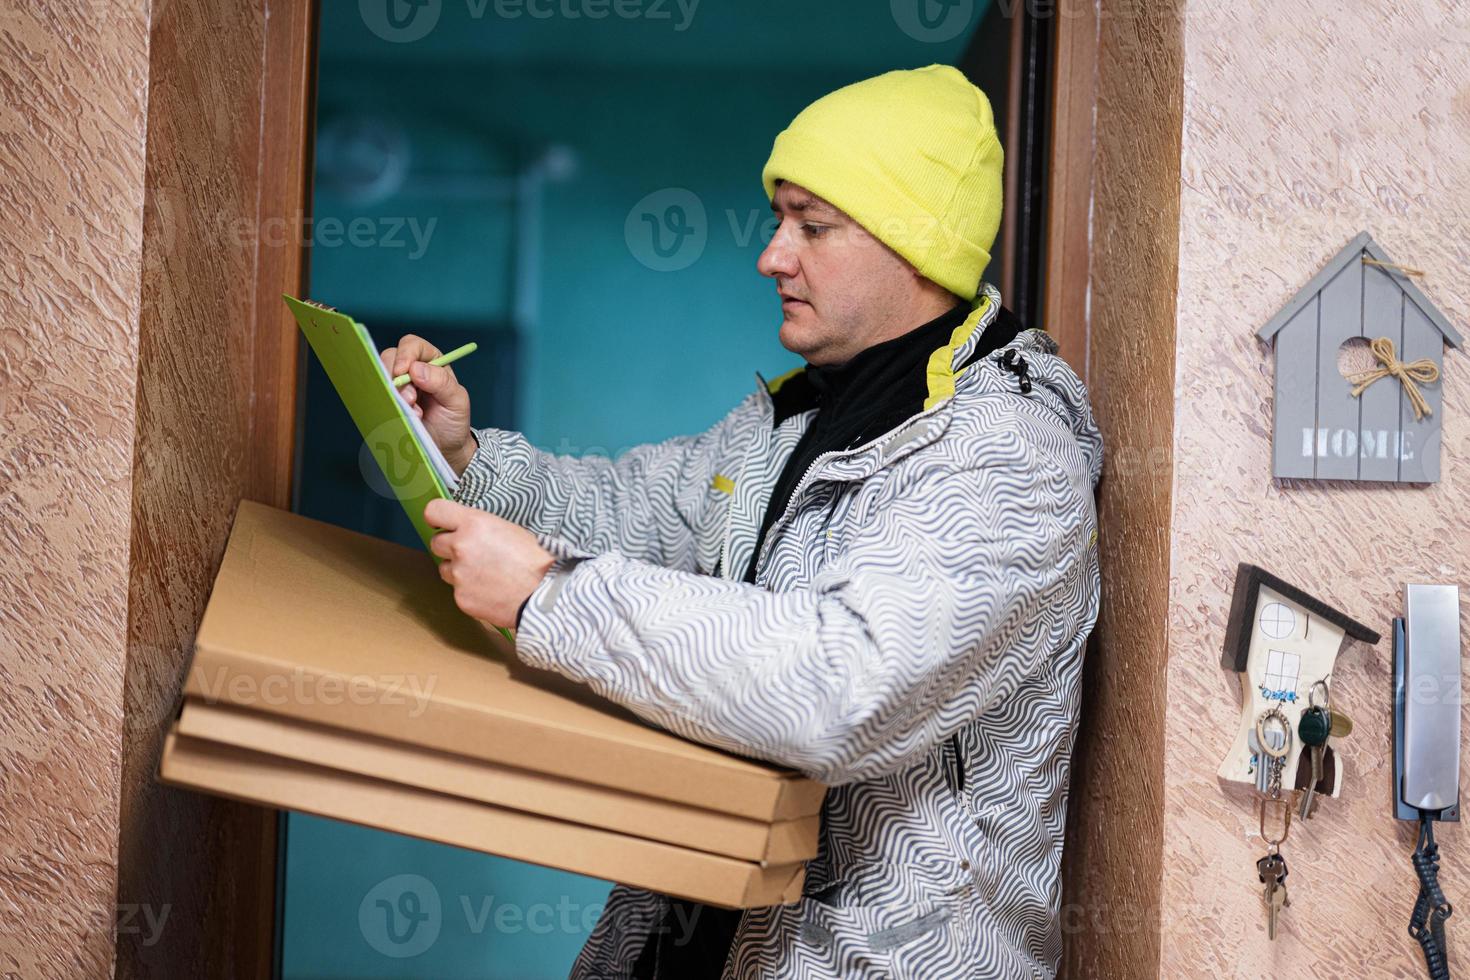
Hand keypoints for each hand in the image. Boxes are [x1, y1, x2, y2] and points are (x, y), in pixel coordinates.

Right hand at [381, 335, 476, 474]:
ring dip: (392, 393)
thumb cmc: (453, 421)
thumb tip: (416, 369)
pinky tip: (403, 416)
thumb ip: (442, 382)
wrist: (445, 447)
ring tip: (412, 413)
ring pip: (381, 375)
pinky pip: (376, 394)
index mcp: (432, 362)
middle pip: (391, 357)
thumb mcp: (457, 401)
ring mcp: (397, 385)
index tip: (404, 372)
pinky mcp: (388, 399)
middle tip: (409, 399)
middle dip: (396, 377)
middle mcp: (412, 369)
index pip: (413, 345)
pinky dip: (386, 404)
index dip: (406, 354)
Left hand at [424, 499, 554, 628]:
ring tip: (485, 574)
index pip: (434, 511)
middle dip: (450, 547)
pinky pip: (457, 591)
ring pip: (444, 569)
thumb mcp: (509, 529)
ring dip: (458, 570)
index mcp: (474, 523)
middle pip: (436, 542)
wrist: (546, 594)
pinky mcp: (461, 598)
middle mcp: (461, 547)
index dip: (438, 518)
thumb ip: (480, 527)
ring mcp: (459, 574)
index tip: (443, 524)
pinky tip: (490, 590)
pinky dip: (469, 591)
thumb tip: (465, 529)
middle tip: (472, 553)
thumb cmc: (536, 560)